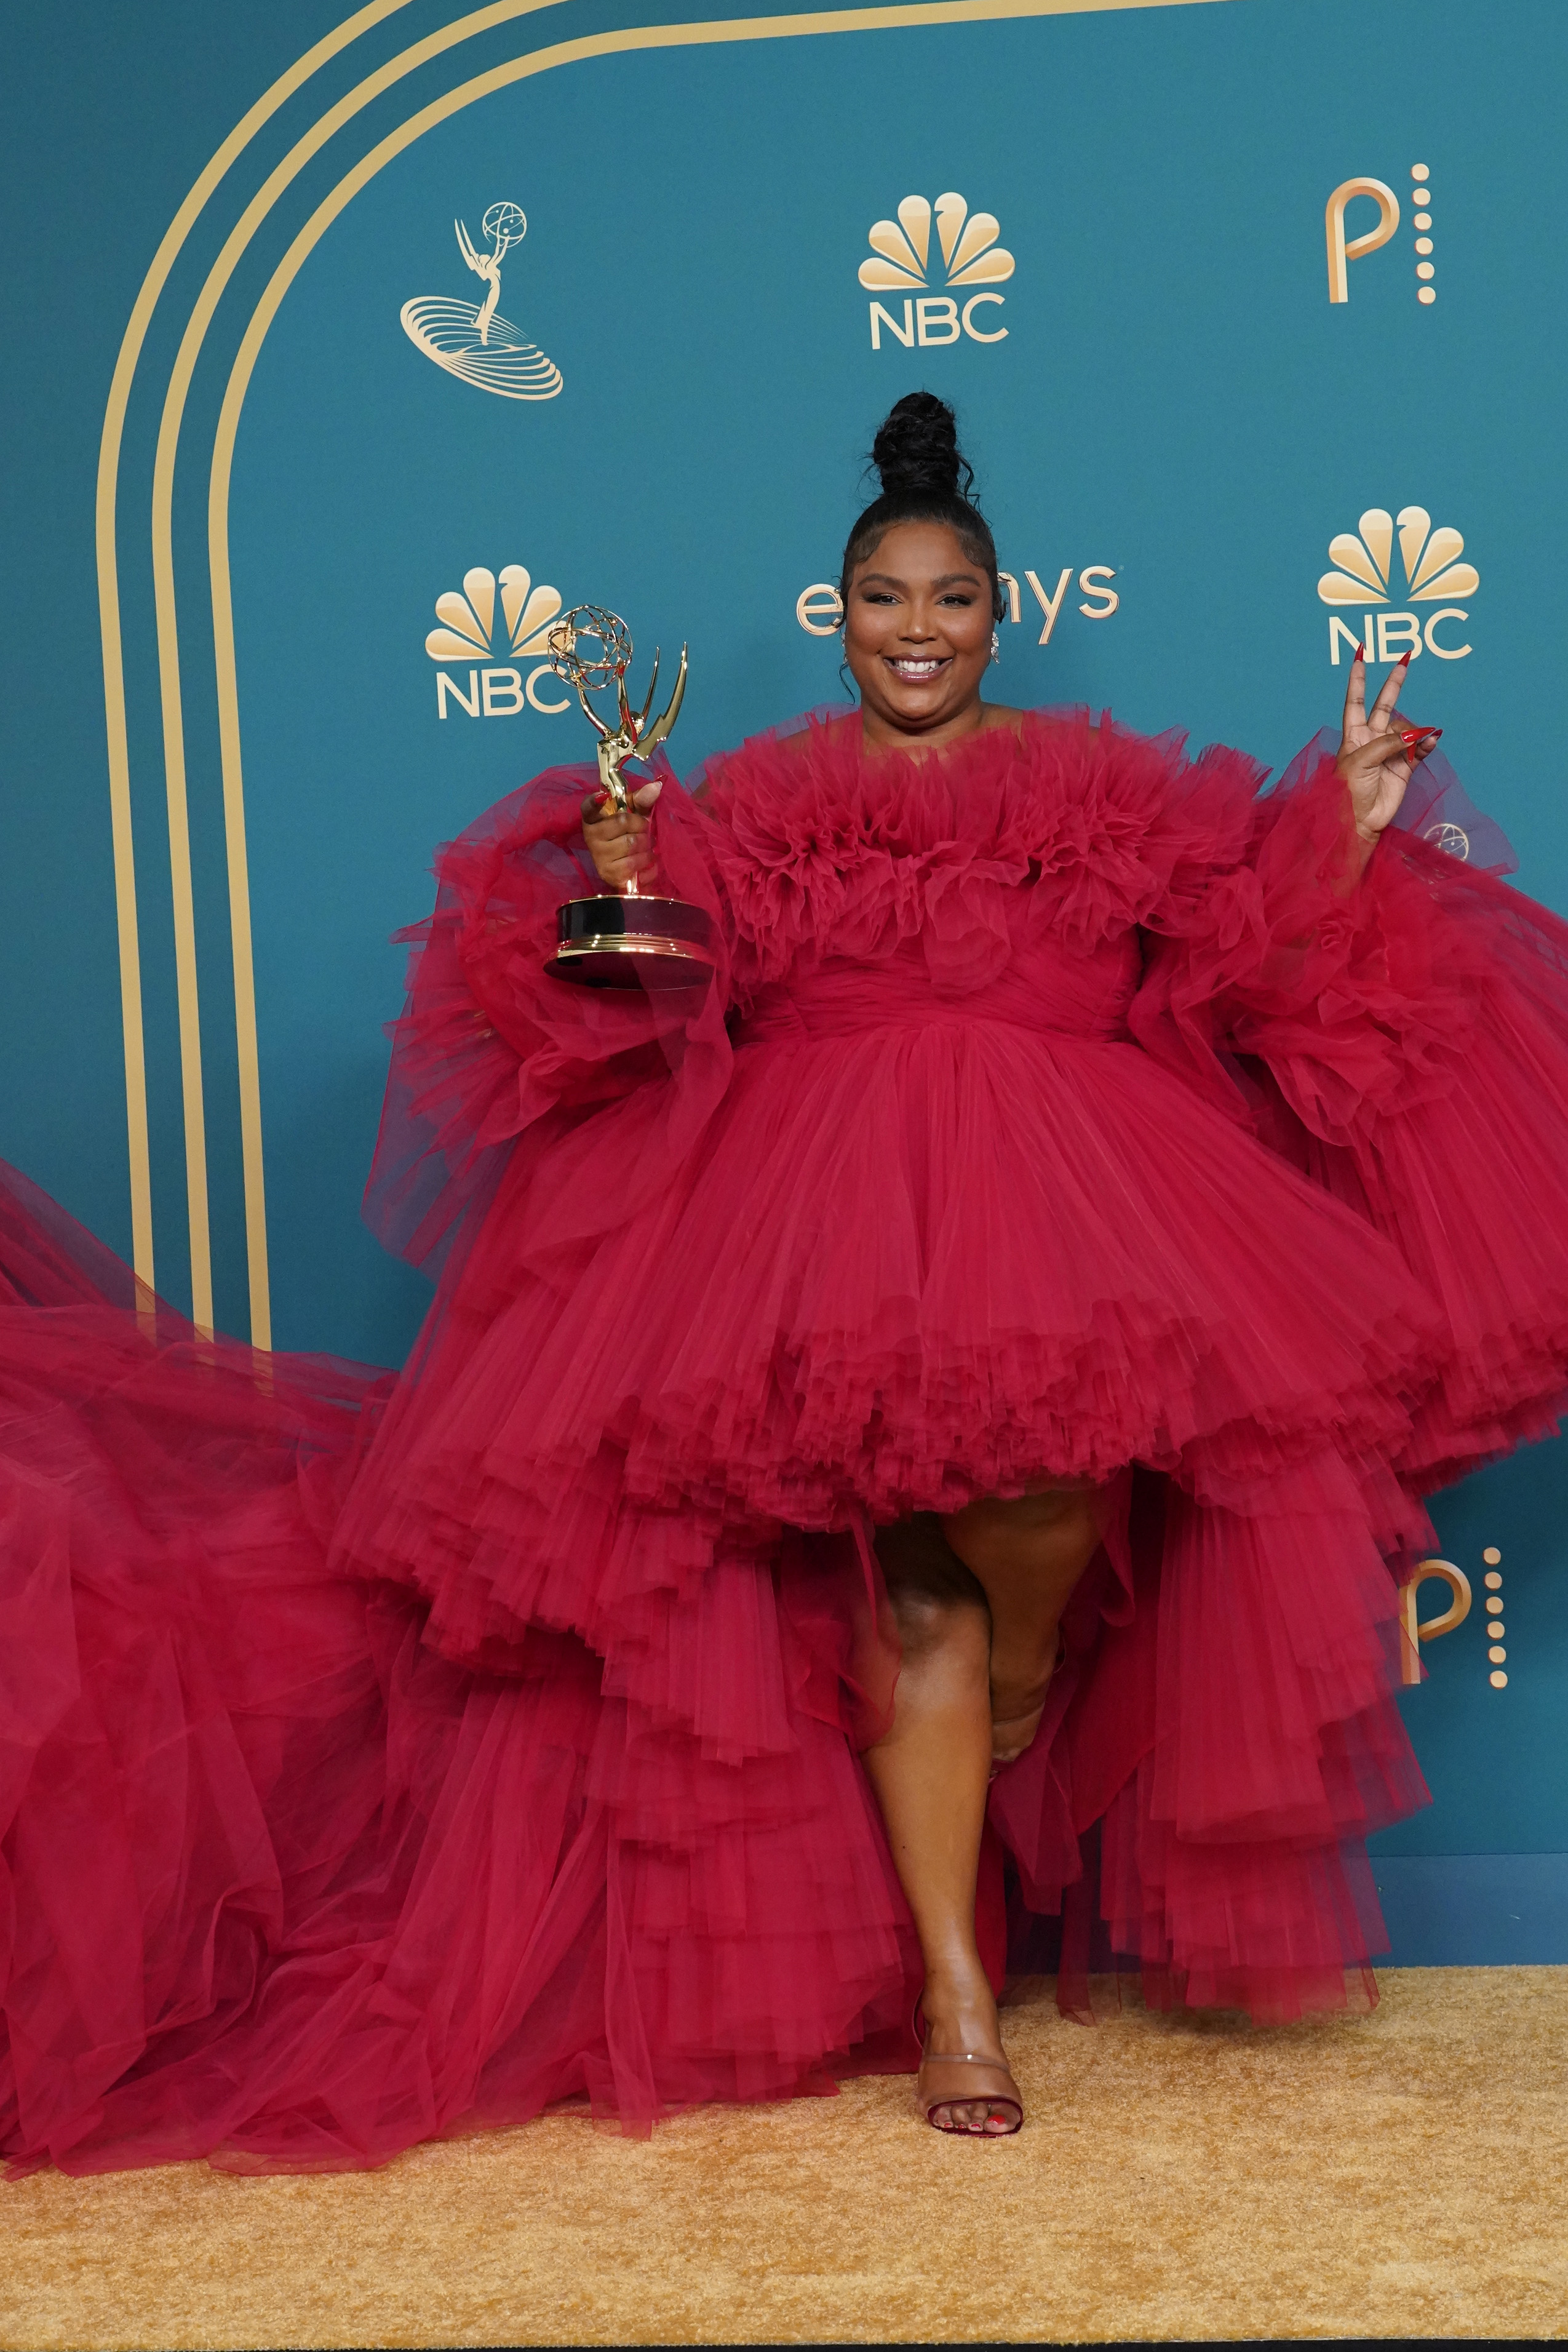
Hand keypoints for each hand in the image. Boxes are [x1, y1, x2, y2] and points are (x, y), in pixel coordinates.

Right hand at [582, 778, 659, 888]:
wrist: (627, 868)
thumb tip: (657, 787)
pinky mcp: (610, 875)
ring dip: (647, 845)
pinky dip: (649, 863)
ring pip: (633, 844)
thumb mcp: (634, 814)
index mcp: (593, 819)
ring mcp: (599, 858)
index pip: (588, 807)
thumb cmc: (629, 835)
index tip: (603, 797)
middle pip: (624, 822)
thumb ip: (642, 799)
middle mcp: (591, 837)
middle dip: (642, 826)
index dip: (595, 801)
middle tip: (644, 831)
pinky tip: (646, 862)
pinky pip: (637, 865)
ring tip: (646, 847)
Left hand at [1335, 648, 1438, 846]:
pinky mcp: (1404, 766)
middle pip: (1384, 705)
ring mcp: (1389, 752)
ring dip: (1414, 732)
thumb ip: (1387, 743)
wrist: (1357, 822)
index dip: (1358, 680)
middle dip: (1393, 685)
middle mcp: (1371, 739)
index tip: (1360, 657)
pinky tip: (1431, 741)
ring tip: (1417, 742)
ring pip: (1407, 729)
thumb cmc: (1346, 792)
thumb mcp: (1361, 761)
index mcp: (1353, 735)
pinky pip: (1420, 748)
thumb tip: (1416, 734)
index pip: (1355, 701)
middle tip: (1404, 661)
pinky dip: (1427, 744)